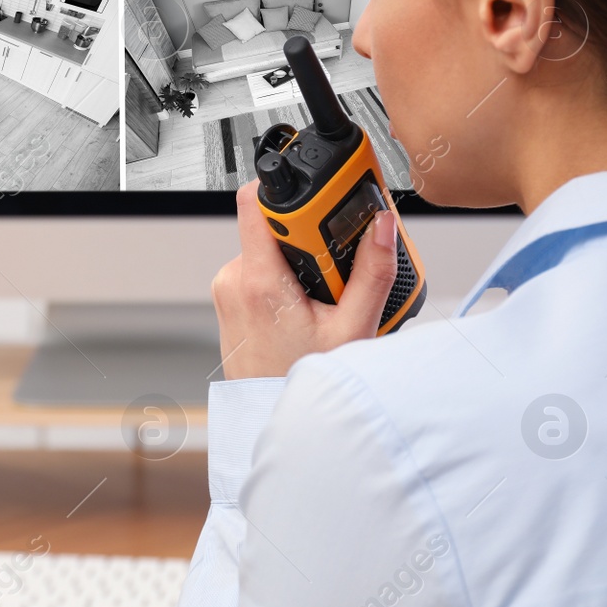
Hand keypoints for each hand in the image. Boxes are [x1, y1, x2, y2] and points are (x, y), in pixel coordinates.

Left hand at [213, 179, 400, 379]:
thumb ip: (372, 273)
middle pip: (270, 228)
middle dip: (304, 240)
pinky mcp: (226, 301)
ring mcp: (226, 291)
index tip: (317, 202)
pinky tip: (300, 307)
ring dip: (294, 263)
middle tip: (330, 270)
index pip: (254, 204)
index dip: (286, 194)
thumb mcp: (352, 328)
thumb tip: (380, 228)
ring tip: (318, 297)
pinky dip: (280, 279)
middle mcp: (232, 280)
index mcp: (258, 280)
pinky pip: (256, 272)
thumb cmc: (301, 379)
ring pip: (265, 251)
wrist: (270, 412)